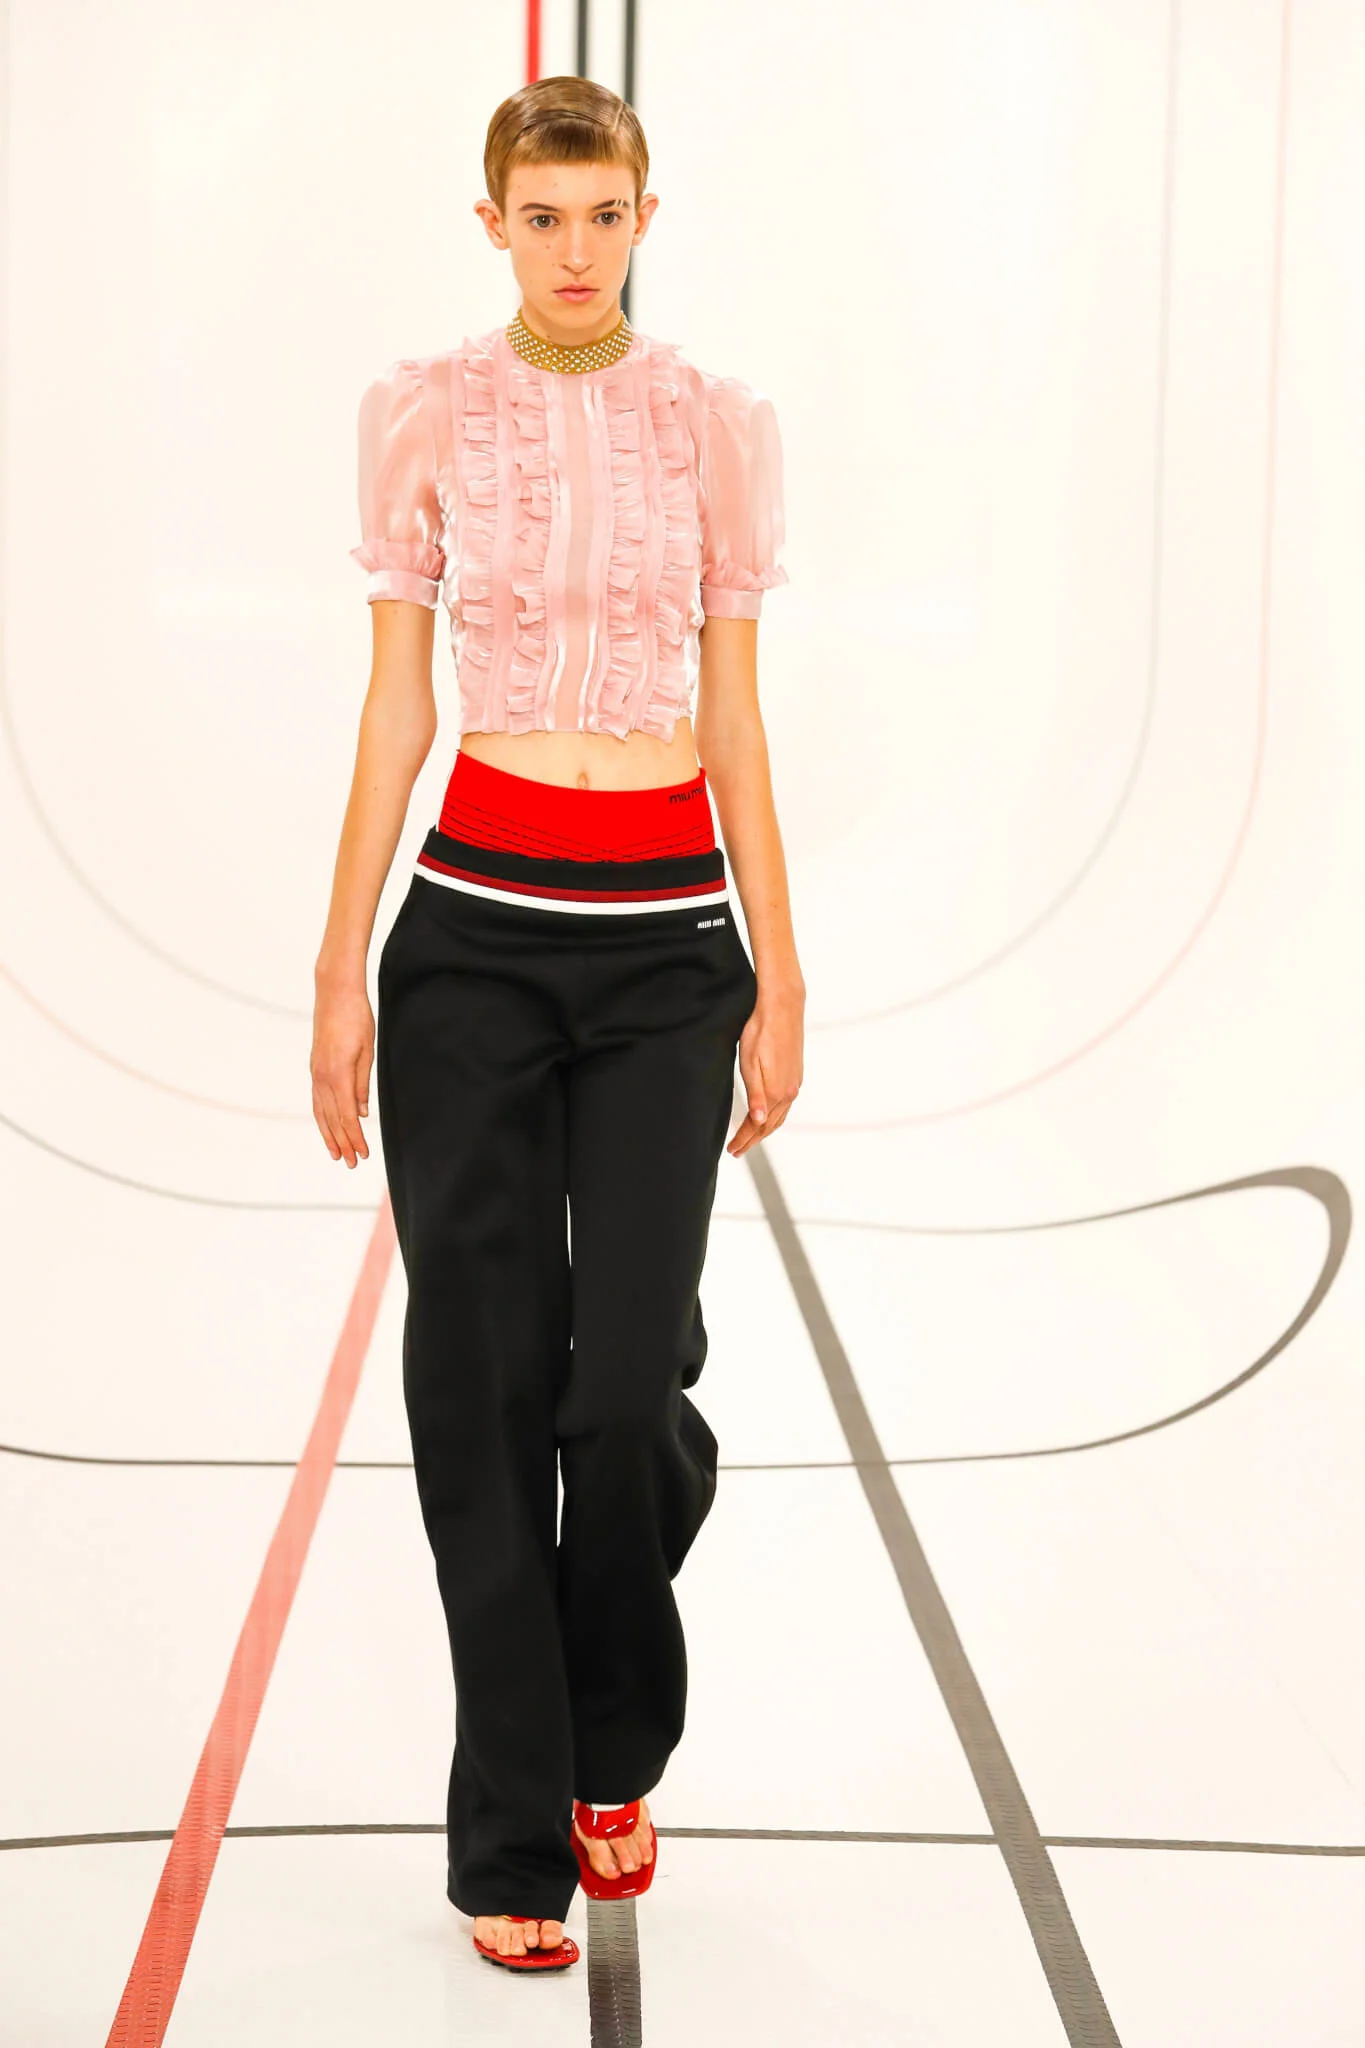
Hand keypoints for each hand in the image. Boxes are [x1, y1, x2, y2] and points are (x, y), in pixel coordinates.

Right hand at [310, 979, 374, 1166]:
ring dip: (328, 1134)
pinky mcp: (315, 1067)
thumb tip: (362, 1112)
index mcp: (338, 1074)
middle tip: (350, 1163)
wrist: (335, 992)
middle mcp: (322, 1077)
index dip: (354, 1138)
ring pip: (321, 1112)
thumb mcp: (368, 1050)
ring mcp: (316, 1072)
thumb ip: (363, 1083)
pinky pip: (317, 1099)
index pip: (347, 1116)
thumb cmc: (356, 1017)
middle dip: (342, 1143)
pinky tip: (326, 1126)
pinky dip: (322, 1117)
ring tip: (335, 1153)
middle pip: (332, 1119)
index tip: (362, 1154)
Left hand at [728, 983, 803, 1156]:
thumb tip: (757, 1121)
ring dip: (764, 1131)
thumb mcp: (750, 1063)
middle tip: (737, 1150)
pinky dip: (774, 1117)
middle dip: (753, 1140)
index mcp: (776, 1091)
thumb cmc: (760, 1031)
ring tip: (750, 1137)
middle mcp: (789, 1091)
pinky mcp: (796, 1074)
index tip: (731, 1150)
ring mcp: (795, 1083)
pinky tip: (767, 1115)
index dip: (743, 1139)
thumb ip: (756, 1094)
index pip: (757, 1125)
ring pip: (779, 1117)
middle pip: (770, 1126)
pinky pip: (785, 1106)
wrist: (782, 1006)